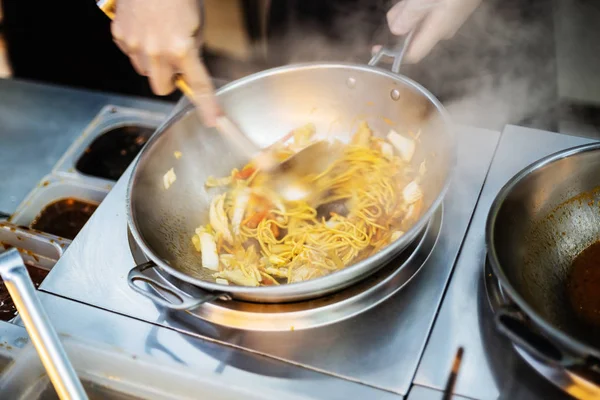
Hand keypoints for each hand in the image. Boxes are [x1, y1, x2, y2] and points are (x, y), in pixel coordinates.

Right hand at [111, 0, 219, 125]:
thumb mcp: (197, 23)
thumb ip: (193, 49)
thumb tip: (188, 66)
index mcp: (181, 48)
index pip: (198, 85)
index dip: (207, 105)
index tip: (213, 121)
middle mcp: (156, 52)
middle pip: (162, 88)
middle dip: (170, 79)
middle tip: (175, 61)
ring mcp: (135, 45)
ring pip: (145, 72)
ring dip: (153, 63)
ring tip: (157, 36)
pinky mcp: (120, 36)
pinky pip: (130, 54)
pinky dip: (138, 47)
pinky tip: (144, 29)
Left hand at [386, 0, 480, 62]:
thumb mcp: (423, 1)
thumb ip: (407, 17)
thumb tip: (395, 32)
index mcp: (437, 31)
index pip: (413, 55)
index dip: (392, 57)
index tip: (375, 50)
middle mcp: (444, 29)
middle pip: (413, 34)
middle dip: (401, 22)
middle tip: (401, 5)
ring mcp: (450, 17)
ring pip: (420, 20)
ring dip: (410, 9)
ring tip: (411, 0)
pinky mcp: (453, 6)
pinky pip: (429, 10)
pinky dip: (419, 5)